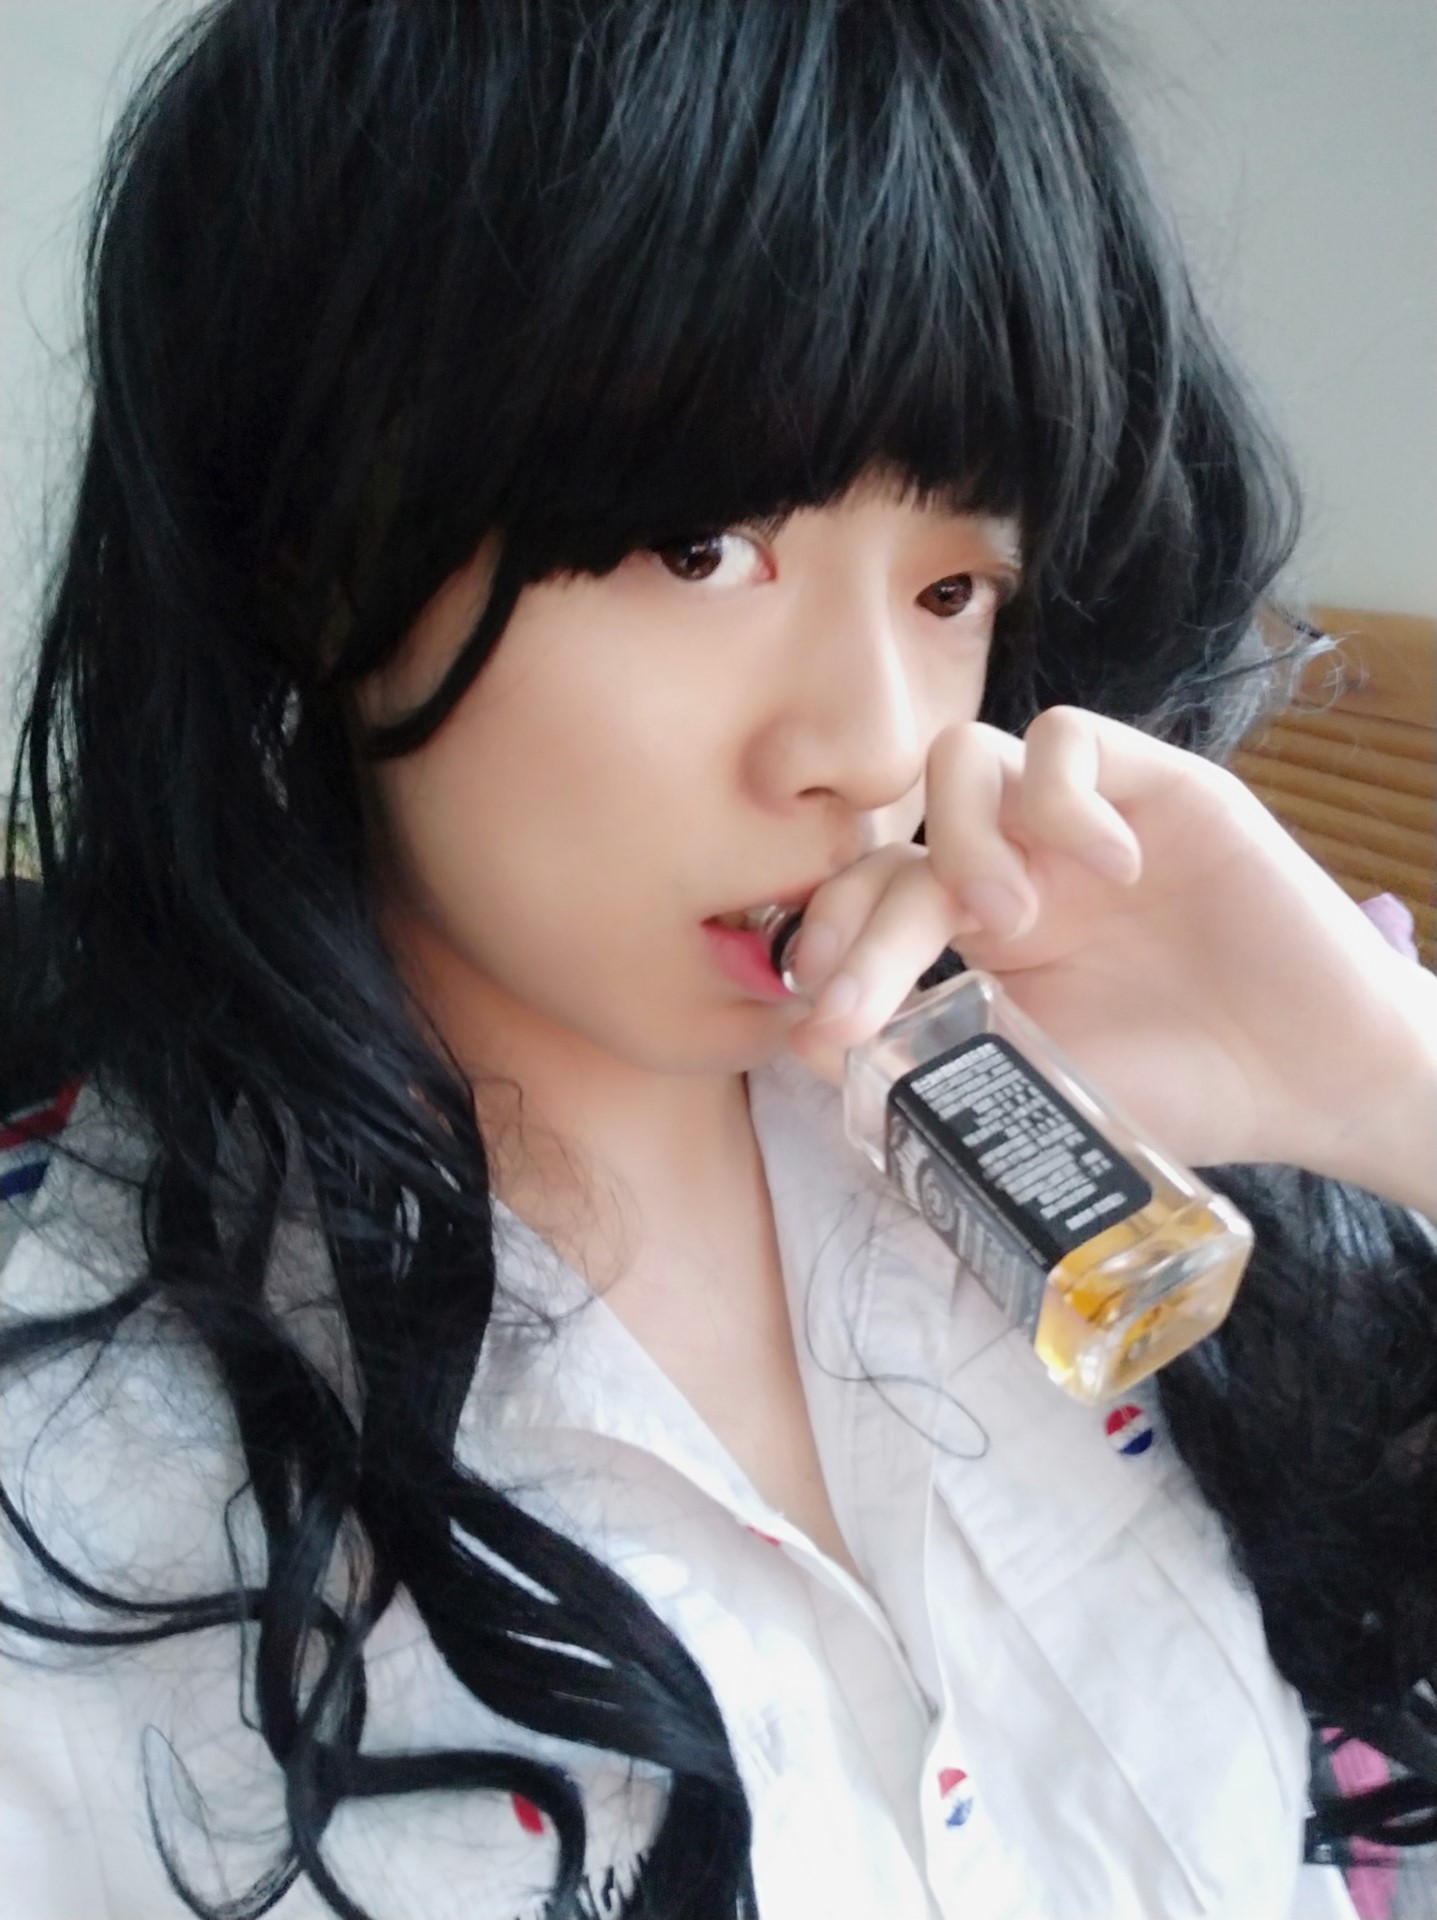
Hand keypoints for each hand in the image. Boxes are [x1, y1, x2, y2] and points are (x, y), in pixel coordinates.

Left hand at [785, 706, 1436, 1197]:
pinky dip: (1063, 797)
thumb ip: (936, 1058)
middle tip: (862, 1001)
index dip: (829, 939)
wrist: (1309, 1075)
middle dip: (866, 922)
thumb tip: (812, 1049)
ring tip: (1011, 923)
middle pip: (899, 843)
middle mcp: (1017, 866)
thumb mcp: (1032, 1087)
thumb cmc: (1176, 1092)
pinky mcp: (1152, 782)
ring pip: (961, 760)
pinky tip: (1110, 868)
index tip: (815, 1011)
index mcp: (978, 937)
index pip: (872, 898)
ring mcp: (1077, 823)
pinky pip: (1064, 738)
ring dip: (962, 841)